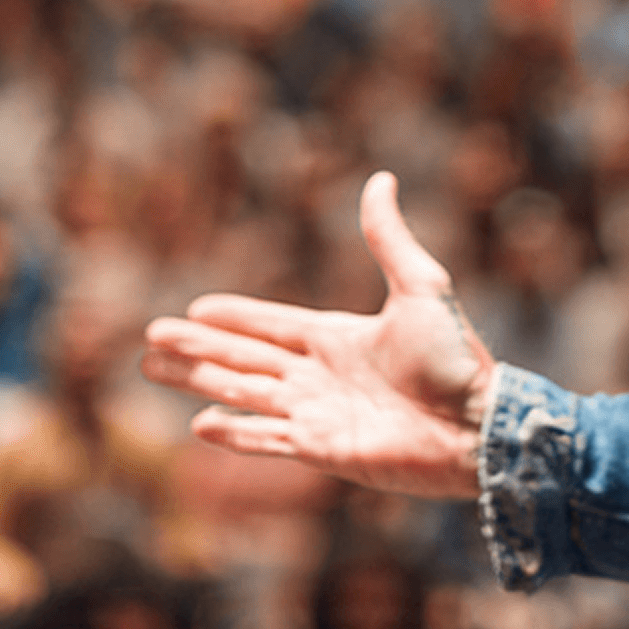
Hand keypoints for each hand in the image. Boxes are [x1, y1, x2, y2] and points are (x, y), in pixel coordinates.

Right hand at [141, 171, 495, 498]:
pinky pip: (267, 438)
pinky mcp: (322, 450)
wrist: (478, 425)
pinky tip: (198, 424)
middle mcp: (319, 376)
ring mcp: (318, 415)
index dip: (231, 318)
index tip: (193, 308)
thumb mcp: (420, 284)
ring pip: (242, 394)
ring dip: (199, 381)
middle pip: (243, 359)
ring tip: (154, 371)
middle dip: (196, 348)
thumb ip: (388, 236)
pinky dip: (233, 431)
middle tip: (150, 339)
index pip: (269, 326)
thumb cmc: (456, 358)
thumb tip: (381, 178)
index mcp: (336, 337)